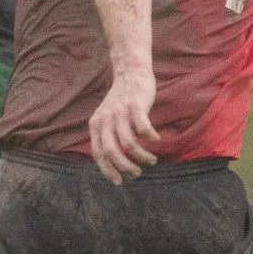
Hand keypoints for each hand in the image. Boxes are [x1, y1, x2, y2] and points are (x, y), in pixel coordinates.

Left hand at [87, 68, 159, 182]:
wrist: (130, 71)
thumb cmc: (122, 99)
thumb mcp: (107, 116)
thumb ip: (107, 135)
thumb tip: (114, 162)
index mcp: (96, 124)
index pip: (98, 153)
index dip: (108, 170)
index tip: (119, 182)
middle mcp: (105, 119)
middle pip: (113, 152)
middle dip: (125, 167)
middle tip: (137, 173)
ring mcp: (120, 112)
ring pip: (129, 144)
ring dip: (142, 157)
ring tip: (151, 160)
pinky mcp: (136, 105)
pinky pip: (143, 128)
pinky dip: (150, 138)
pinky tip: (156, 140)